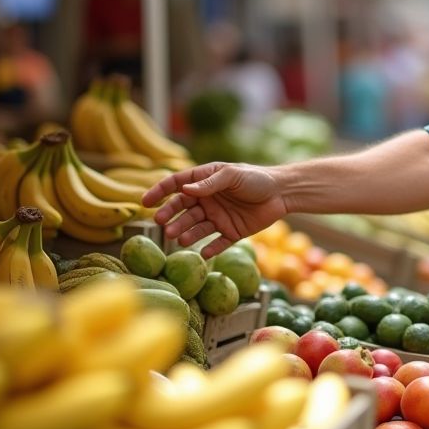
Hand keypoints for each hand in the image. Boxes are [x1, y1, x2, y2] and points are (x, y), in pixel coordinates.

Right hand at [144, 162, 287, 258]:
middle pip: (182, 209)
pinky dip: (210, 249)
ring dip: (185, 232)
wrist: (282, 193)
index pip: (177, 184)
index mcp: (205, 181)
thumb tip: (185, 189)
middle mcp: (207, 200)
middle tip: (161, 225)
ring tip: (178, 238)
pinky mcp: (230, 232)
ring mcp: (217, 217)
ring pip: (196, 227)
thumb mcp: (232, 176)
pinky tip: (203, 253)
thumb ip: (210, 183)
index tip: (146, 201)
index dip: (160, 192)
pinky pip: (217, 243)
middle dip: (170, 216)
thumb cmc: (256, 178)